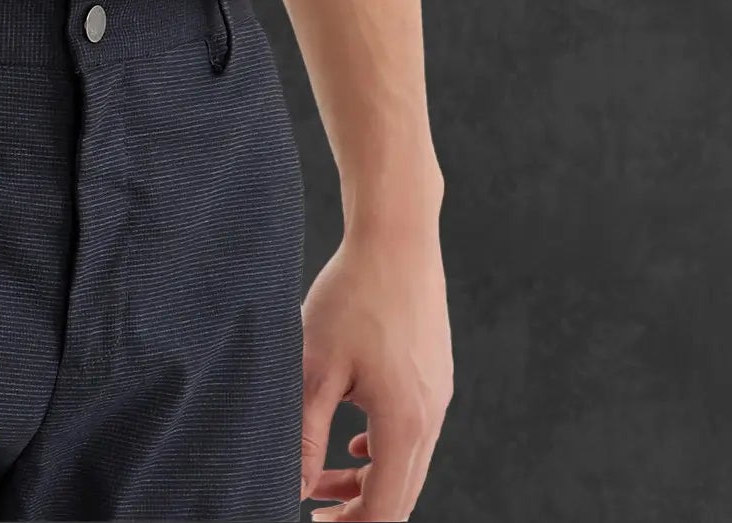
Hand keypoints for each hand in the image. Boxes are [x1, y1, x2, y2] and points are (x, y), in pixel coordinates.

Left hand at [297, 214, 451, 518]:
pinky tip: (352, 440)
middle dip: (358, 509)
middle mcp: (430, 416)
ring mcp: (438, 395)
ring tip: (321, 474)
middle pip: (400, 491)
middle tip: (316, 510)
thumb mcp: (315, 367)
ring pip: (406, 462)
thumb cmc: (353, 296)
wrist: (396, 237)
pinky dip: (382, 448)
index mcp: (404, 422)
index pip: (386, 507)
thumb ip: (304, 433)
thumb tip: (293, 485)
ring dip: (366, 477)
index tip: (313, 522)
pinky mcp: (434, 375)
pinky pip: (412, 432)